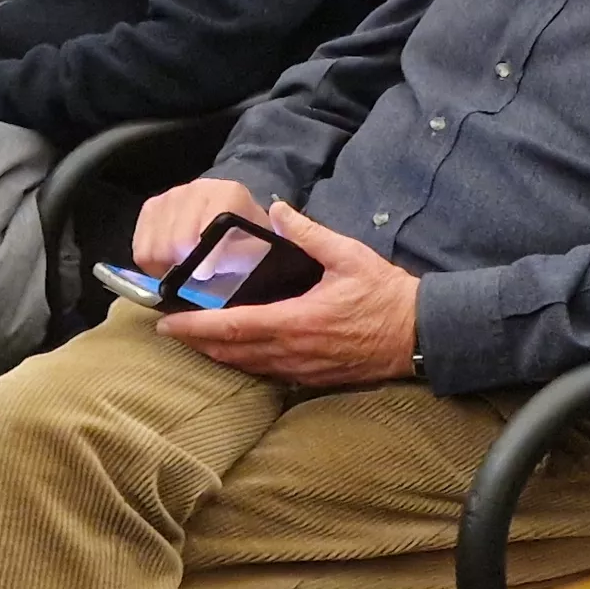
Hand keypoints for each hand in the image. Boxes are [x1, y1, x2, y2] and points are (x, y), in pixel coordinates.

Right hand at [134, 176, 269, 272]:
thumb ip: (234, 258)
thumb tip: (201, 268)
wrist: (232, 221)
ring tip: (183, 266)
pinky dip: (152, 261)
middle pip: (174, 240)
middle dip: (183, 265)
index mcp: (227, 194)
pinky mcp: (151, 207)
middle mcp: (196, 189)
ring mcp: (170, 195)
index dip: (203, 257)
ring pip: (154, 247)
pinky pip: (140, 247)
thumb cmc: (244, 239)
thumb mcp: (253, 252)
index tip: (204, 273)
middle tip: (194, 273)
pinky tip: (169, 259)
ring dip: (166, 265)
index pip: (206, 228)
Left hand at [155, 200, 423, 384]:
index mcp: (297, 321)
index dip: (196, 328)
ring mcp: (303, 369)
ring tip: (195, 340)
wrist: (421, 335)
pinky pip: (268, 373)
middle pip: (231, 353)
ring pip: (247, 367)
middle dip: (197, 343)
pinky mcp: (313, 378)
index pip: (233, 328)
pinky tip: (237, 352)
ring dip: (218, 355)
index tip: (168, 322)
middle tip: (170, 330)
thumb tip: (279, 210)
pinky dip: (244, 362)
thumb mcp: (349, 256)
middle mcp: (293, 352)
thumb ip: (309, 234)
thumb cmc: (387, 296)